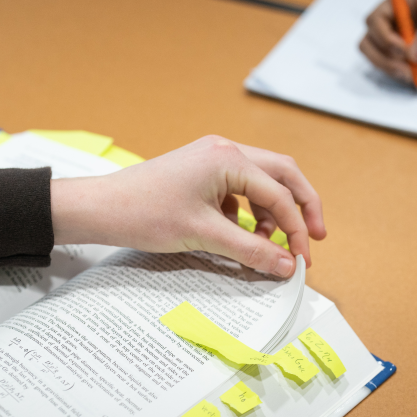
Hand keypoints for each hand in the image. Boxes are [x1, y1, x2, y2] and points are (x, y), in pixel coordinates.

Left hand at [50, 135, 326, 277]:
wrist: (103, 207)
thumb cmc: (144, 213)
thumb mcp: (203, 235)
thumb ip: (250, 250)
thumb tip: (285, 265)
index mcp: (229, 159)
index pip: (280, 194)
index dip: (296, 229)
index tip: (301, 259)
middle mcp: (225, 151)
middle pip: (282, 175)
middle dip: (301, 208)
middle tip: (313, 239)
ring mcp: (212, 159)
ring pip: (262, 181)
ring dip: (273, 211)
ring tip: (268, 243)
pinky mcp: (202, 173)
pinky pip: (240, 189)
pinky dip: (249, 212)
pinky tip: (239, 234)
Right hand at [360, 0, 416, 84]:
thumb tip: (414, 55)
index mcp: (396, 4)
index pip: (374, 21)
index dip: (384, 38)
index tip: (404, 52)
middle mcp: (388, 23)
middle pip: (368, 45)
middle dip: (387, 62)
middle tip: (409, 72)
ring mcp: (391, 43)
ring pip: (380, 62)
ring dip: (401, 73)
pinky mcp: (399, 59)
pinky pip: (396, 72)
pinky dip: (412, 77)